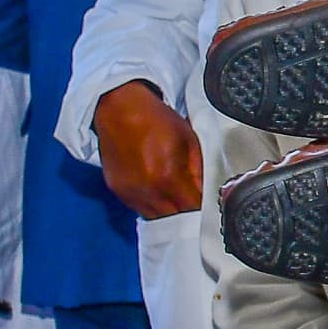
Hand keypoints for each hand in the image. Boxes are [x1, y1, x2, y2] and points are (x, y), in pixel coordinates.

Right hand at [93, 81, 204, 219]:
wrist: (119, 109)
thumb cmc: (155, 120)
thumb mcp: (189, 140)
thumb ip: (199, 172)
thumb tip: (206, 193)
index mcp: (168, 176)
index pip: (193, 210)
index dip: (204, 210)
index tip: (209, 207)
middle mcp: (147, 190)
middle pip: (175, 219)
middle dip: (188, 214)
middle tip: (194, 203)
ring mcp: (130, 193)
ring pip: (157, 219)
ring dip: (169, 213)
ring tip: (176, 197)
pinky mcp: (118, 192)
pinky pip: (140, 209)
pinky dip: (152, 206)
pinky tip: (158, 191)